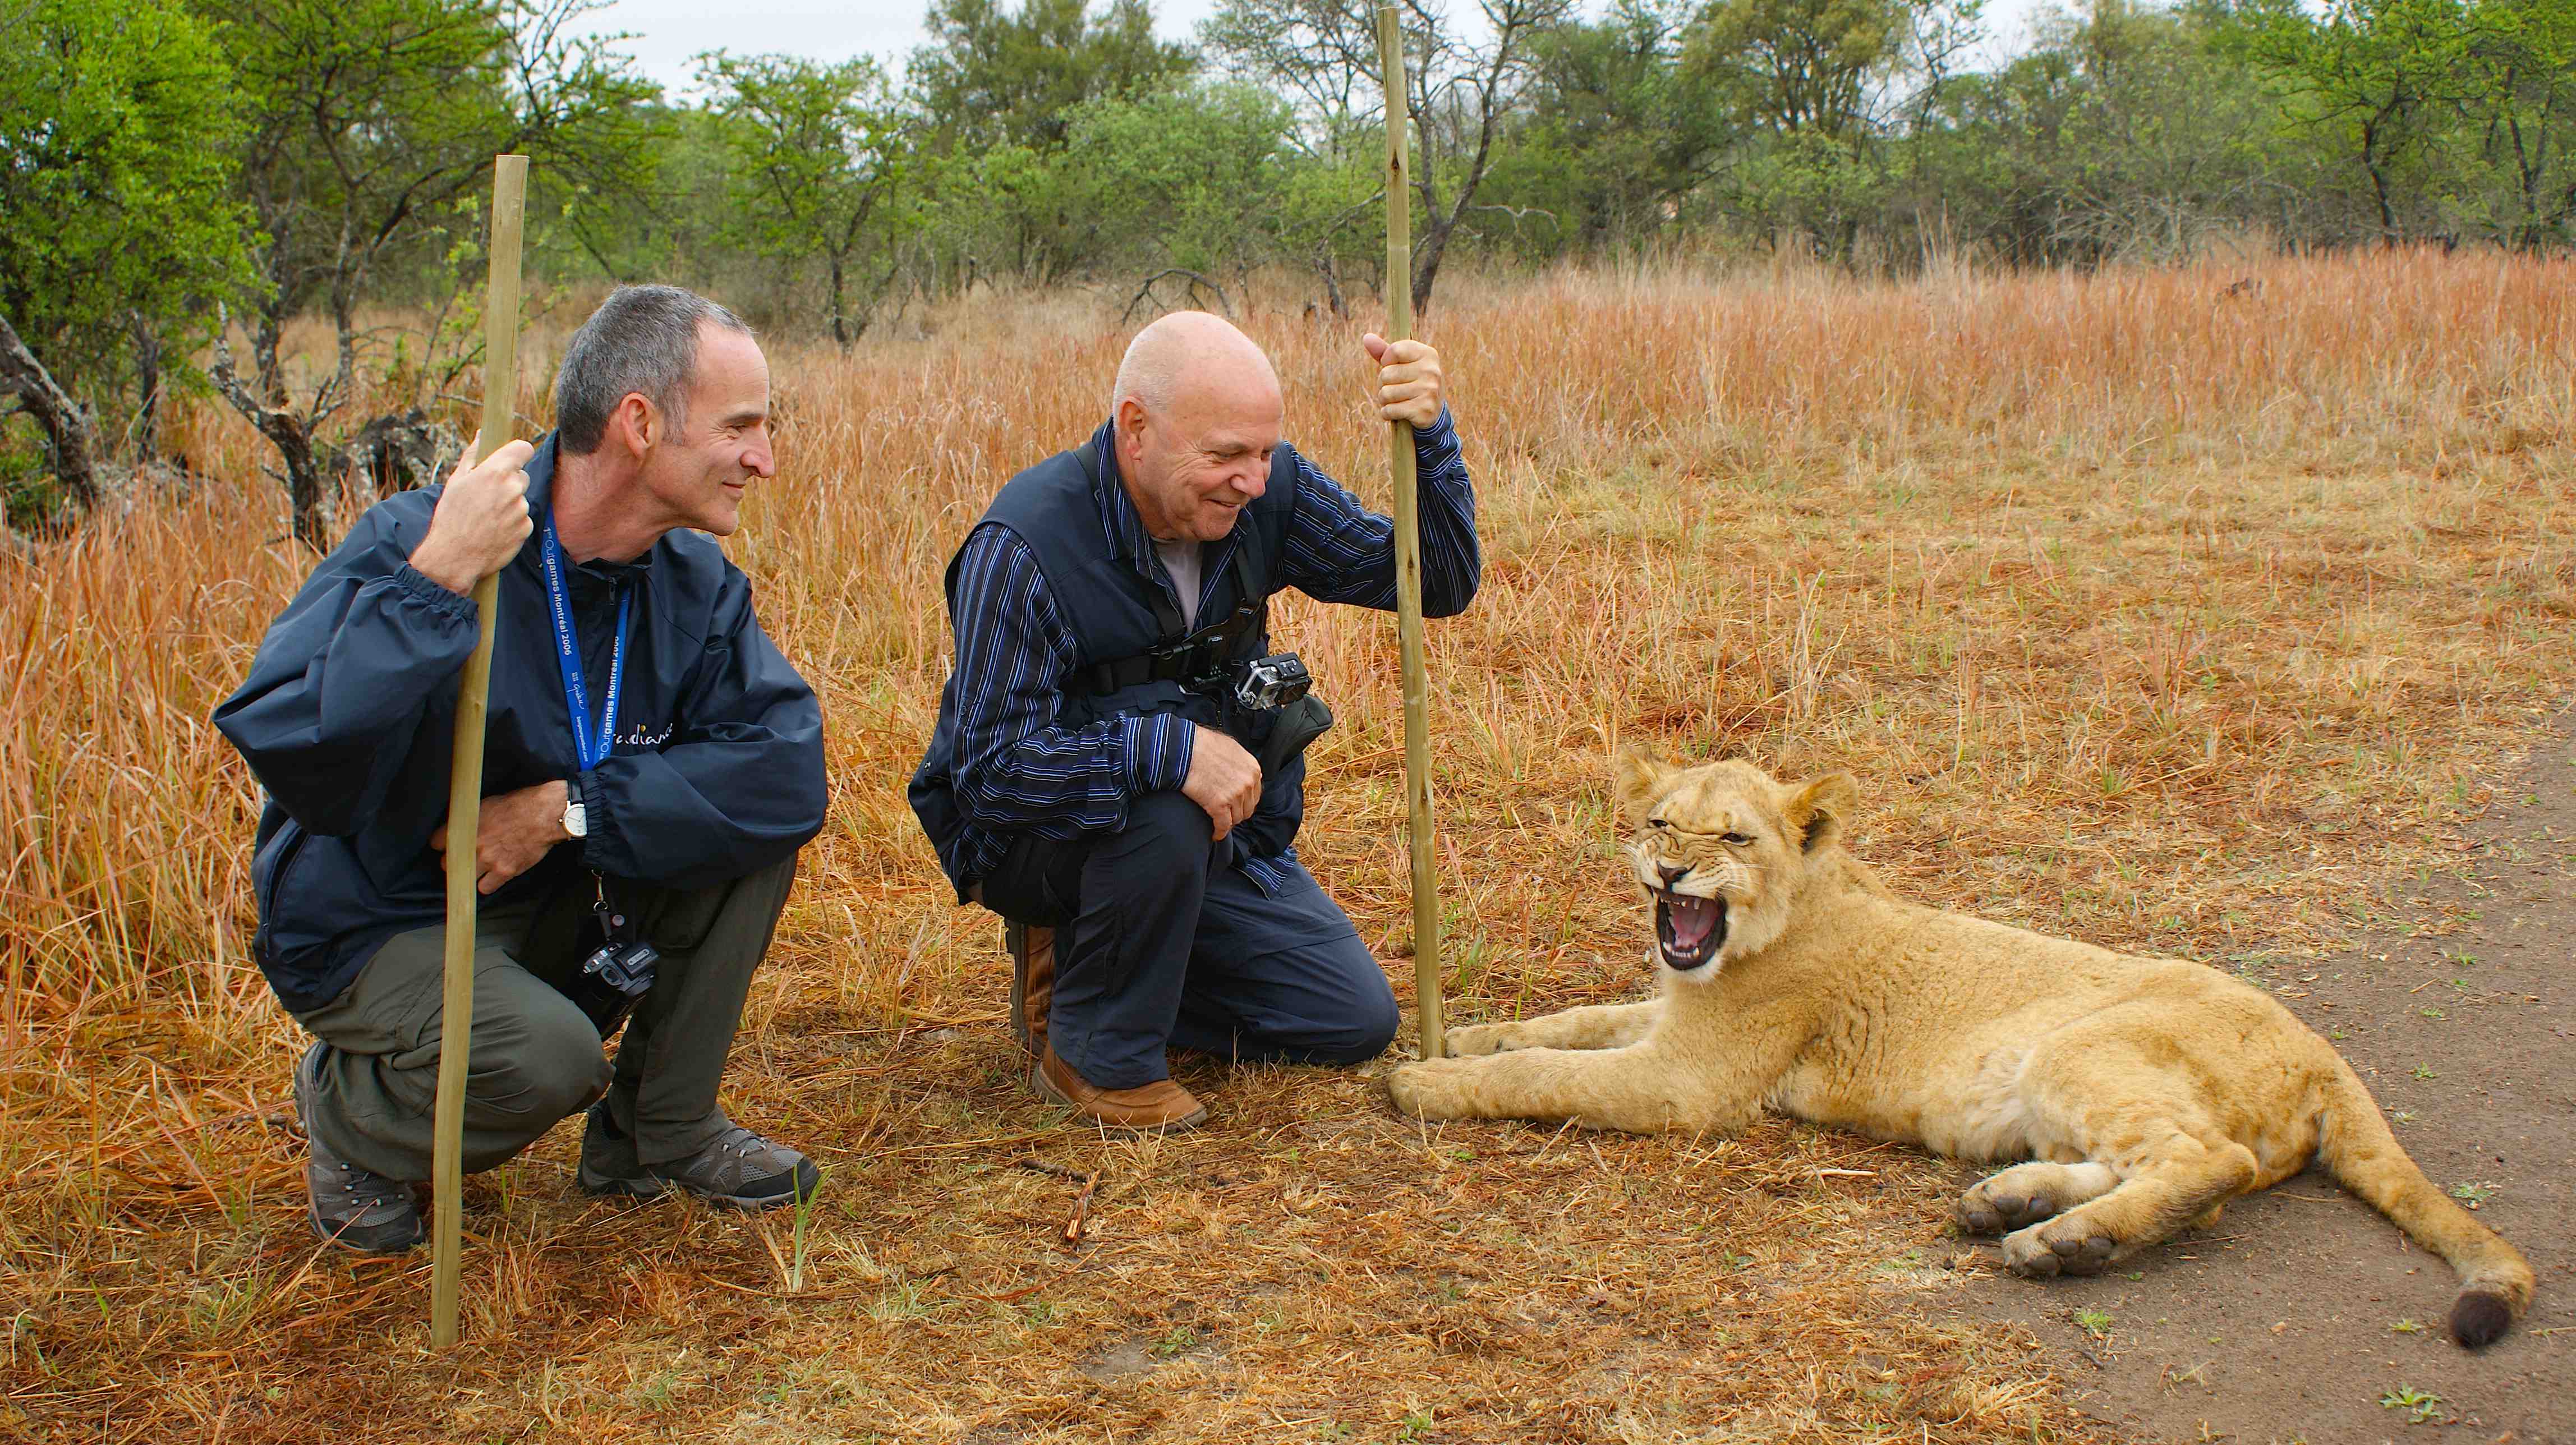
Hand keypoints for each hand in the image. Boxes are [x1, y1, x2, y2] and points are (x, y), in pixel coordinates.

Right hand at [409, 437, 535, 594]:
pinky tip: (494, 530)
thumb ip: (473, 455)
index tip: (510, 458)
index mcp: (495, 471)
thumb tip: (482, 435)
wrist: (454, 556)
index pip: (524, 448)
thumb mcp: (456, 481)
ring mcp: (522, 509)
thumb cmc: (451, 516)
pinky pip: (522, 518)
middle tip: (487, 495)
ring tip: (486, 517)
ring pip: (520, 499)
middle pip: (522, 475)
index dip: (517, 452)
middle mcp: (513, 488)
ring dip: (509, 504)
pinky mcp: (526, 528)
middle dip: (509, 481)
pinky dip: (512, 522)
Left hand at [432, 779, 571, 894]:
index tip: (446, 847)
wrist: (545, 814)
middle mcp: (473, 845)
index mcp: (465, 826)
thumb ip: (470, 819)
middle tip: (465, 858)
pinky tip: (492, 876)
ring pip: (465, 878)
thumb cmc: (520, 804)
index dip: (441, 845)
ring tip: (479, 869)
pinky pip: (485, 888)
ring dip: (470, 874)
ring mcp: (488, 860)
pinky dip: (487, 884)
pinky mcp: (504, 871)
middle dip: (454, 861)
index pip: (436, 843)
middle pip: (447, 864)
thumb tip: (462, 826)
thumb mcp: (487, 803)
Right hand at [1180, 726, 1261, 840]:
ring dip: (1228, 822)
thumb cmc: (1202, 744)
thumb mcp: (1230, 747)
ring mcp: (1235, 795)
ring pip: (1236, 819)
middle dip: (1237, 813)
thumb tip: (1240, 770)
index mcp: (1253, 768)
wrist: (1184, 748)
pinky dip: (1219, 832)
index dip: (1244, 801)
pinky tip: (1215, 834)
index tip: (1237, 805)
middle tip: (1227, 815)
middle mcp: (1248, 783)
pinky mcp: (1219, 805)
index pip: (1254, 794)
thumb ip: (1240, 762)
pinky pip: (1223, 825)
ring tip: (1219, 823)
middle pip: (1247, 808)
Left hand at [1362, 333, 1443, 429]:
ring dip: (1384, 400)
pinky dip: (1387, 413)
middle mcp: (1431, 371)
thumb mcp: (1402, 364)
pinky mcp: (1423, 411)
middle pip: (1386, 374)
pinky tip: (1397, 413)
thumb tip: (1367, 337)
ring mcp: (1429, 391)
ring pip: (1386, 393)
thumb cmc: (1412, 382)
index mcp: (1428, 354)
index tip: (1393, 367)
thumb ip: (1385, 351)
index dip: (1386, 361)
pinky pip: (1389, 410)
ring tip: (1395, 401)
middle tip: (1395, 389)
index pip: (1394, 350)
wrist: (1433, 411)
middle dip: (1383, 384)